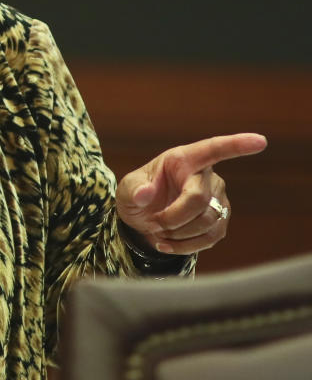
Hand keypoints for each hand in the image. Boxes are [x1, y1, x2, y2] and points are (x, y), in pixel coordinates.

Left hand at [116, 132, 266, 254]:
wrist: (143, 219)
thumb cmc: (138, 195)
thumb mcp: (126, 190)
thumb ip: (134, 190)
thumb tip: (145, 195)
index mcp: (184, 158)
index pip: (212, 149)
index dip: (236, 145)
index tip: (260, 140)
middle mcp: (206, 175)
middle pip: (198, 199)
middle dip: (173, 218)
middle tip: (154, 223)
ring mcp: (217, 198)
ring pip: (207, 222)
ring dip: (178, 234)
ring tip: (158, 232)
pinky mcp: (220, 220)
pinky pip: (211, 237)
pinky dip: (185, 246)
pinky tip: (167, 244)